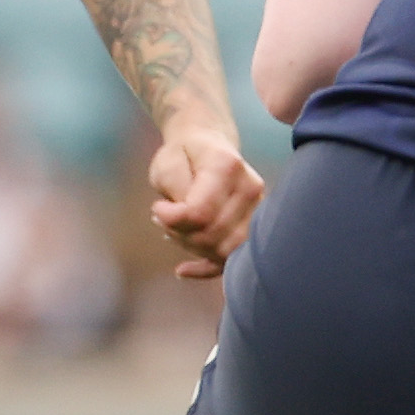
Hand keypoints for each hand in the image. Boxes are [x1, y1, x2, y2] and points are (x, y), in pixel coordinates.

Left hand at [148, 126, 263, 275]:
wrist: (208, 143)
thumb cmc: (184, 154)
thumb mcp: (168, 162)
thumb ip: (174, 188)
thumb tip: (179, 219)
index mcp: (227, 167)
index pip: (200, 212)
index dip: (172, 219)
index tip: (158, 207)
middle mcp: (250, 189)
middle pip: (212, 234)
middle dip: (179, 233)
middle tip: (164, 218)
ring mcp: (256, 210)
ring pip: (222, 250)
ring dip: (191, 247)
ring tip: (175, 231)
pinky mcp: (253, 226)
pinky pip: (231, 259)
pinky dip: (205, 269)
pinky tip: (182, 270)